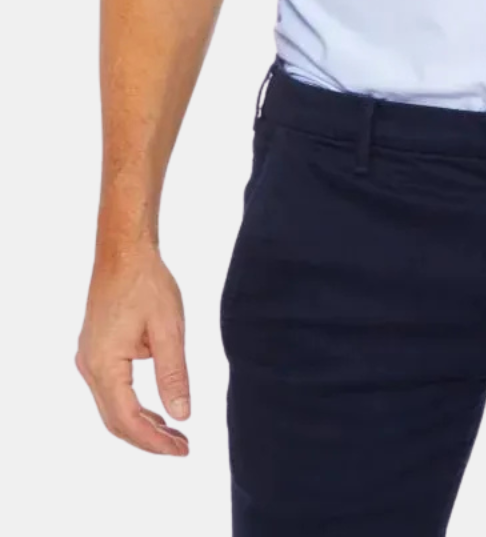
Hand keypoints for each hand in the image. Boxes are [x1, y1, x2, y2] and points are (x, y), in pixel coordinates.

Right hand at [76, 245, 190, 455]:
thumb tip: (182, 414)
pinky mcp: (95, 350)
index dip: (154, 440)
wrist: (124, 251)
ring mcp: (88, 358)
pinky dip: (132, 406)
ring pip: (111, 407)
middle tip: (181, 447)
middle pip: (115, 420)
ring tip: (173, 433)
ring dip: (140, 424)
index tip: (181, 449)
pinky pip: (110, 390)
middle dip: (148, 438)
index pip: (128, 419)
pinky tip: (155, 409)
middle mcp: (89, 366)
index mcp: (104, 364)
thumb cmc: (147, 283)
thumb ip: (174, 374)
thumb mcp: (168, 329)